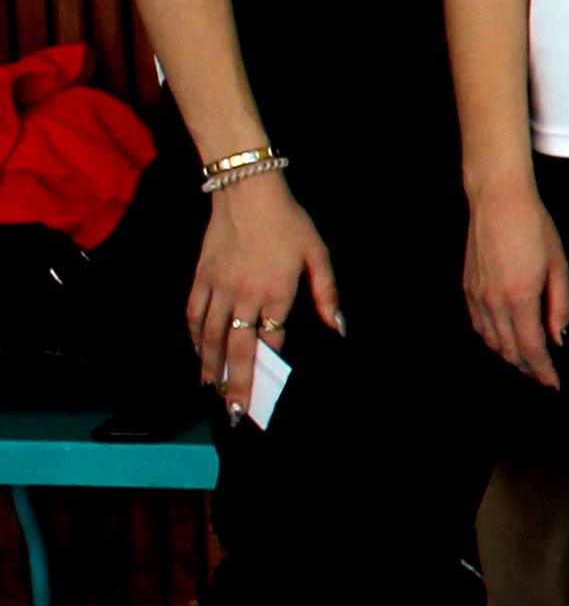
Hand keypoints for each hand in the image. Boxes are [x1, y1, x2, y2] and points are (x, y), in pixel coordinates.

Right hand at [189, 179, 339, 415]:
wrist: (247, 193)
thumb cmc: (288, 223)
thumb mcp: (318, 254)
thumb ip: (327, 294)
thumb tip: (338, 328)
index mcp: (276, 292)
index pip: (271, 339)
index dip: (268, 367)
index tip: (266, 393)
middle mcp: (244, 295)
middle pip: (237, 348)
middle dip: (236, 384)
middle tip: (234, 413)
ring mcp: (218, 288)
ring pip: (209, 336)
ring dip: (211, 367)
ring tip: (212, 391)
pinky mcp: (201, 278)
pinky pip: (193, 314)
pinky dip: (194, 338)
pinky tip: (198, 353)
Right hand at [463, 185, 568, 391]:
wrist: (498, 201)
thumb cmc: (534, 228)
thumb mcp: (559, 266)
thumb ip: (560, 305)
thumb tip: (558, 337)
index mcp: (520, 297)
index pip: (532, 348)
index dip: (543, 371)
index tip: (554, 384)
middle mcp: (494, 302)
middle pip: (509, 351)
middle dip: (527, 369)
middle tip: (543, 377)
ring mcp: (477, 296)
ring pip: (492, 342)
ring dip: (509, 357)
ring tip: (527, 364)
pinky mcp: (468, 288)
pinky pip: (479, 326)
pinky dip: (492, 341)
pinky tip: (504, 341)